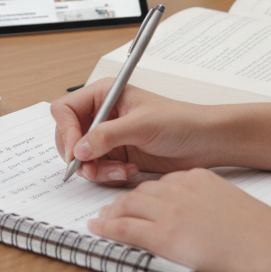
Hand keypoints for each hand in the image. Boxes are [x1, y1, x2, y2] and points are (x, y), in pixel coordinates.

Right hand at [51, 79, 220, 184]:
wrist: (204, 142)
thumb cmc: (179, 122)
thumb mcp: (141, 125)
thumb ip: (107, 136)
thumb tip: (79, 150)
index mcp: (104, 95)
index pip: (65, 110)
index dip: (67, 131)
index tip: (76, 151)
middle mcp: (101, 115)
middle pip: (68, 137)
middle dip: (80, 156)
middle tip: (93, 168)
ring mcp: (108, 137)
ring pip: (82, 158)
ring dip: (97, 169)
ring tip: (121, 170)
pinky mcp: (116, 156)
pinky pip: (98, 170)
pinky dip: (109, 175)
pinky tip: (129, 171)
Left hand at [89, 168, 270, 271]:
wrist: (270, 250)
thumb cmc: (260, 234)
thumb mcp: (232, 204)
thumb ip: (211, 202)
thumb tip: (202, 215)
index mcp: (198, 179)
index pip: (163, 181)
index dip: (147, 193)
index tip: (139, 199)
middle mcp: (181, 190)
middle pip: (142, 191)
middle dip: (125, 201)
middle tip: (112, 208)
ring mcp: (171, 212)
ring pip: (129, 206)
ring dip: (112, 212)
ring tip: (102, 218)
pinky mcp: (165, 235)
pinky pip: (126, 228)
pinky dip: (107, 227)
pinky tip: (98, 228)